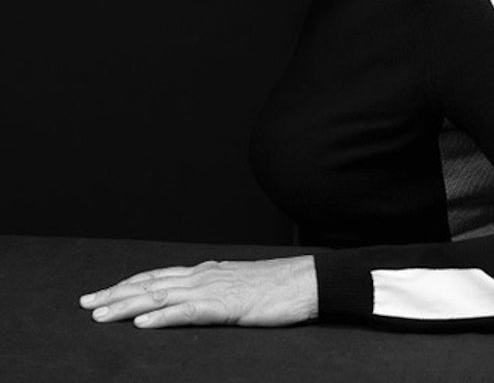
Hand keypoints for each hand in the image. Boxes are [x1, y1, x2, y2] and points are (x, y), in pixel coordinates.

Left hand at [79, 256, 317, 327]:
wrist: (306, 281)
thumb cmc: (278, 287)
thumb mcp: (239, 285)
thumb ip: (216, 289)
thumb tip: (196, 297)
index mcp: (206, 271)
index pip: (158, 276)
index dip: (128, 284)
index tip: (103, 293)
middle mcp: (203, 275)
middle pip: (150, 283)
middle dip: (115, 293)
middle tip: (85, 303)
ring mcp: (213, 289)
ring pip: (160, 295)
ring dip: (127, 305)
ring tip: (101, 314)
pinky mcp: (224, 306)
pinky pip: (187, 312)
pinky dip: (161, 316)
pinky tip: (142, 323)